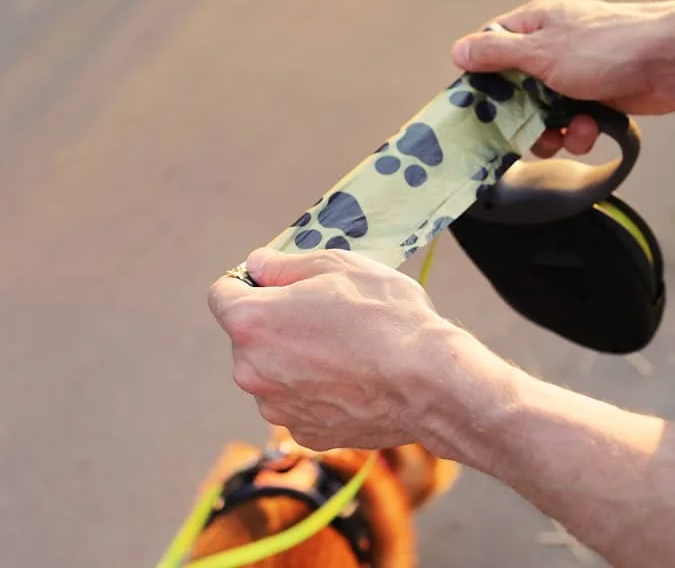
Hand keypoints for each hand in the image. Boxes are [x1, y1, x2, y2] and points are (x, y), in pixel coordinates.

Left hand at [206, 247, 500, 451]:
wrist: (428, 382)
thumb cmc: (386, 317)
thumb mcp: (339, 266)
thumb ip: (285, 265)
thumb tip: (257, 265)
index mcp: (250, 322)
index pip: (222, 294)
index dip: (249, 284)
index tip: (279, 284)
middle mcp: (250, 370)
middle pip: (249, 338)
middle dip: (277, 325)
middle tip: (328, 316)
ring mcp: (277, 408)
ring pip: (274, 374)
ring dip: (297, 362)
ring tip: (348, 351)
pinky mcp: (306, 434)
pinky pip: (300, 405)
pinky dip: (318, 393)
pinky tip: (355, 380)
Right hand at [451, 0, 674, 156]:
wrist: (671, 62)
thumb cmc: (608, 47)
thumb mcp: (542, 51)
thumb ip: (498, 53)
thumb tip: (458, 50)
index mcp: (534, 28)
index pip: (490, 50)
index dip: (481, 79)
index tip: (478, 106)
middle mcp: (551, 50)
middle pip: (515, 92)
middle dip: (520, 119)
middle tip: (526, 131)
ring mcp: (575, 77)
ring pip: (544, 116)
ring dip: (553, 133)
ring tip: (569, 131)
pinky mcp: (597, 100)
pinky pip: (573, 125)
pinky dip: (579, 133)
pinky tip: (591, 128)